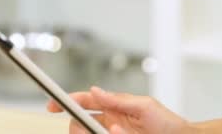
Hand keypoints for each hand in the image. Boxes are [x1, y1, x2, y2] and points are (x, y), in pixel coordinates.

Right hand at [46, 86, 196, 133]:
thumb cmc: (168, 123)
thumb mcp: (144, 106)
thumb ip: (118, 99)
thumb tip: (95, 91)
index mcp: (113, 106)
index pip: (84, 101)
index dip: (66, 101)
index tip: (52, 105)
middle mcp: (109, 121)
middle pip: (80, 122)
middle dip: (77, 125)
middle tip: (87, 128)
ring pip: (88, 133)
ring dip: (91, 132)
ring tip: (113, 131)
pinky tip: (117, 133)